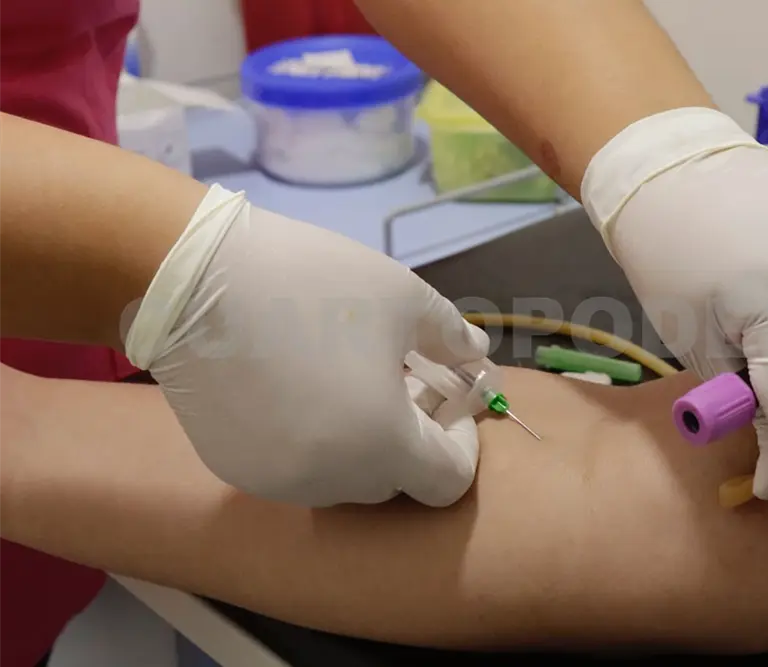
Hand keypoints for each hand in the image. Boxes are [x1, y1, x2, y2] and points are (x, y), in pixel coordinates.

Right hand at [123, 186, 489, 506]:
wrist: (192, 281)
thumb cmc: (312, 282)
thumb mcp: (403, 296)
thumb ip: (453, 338)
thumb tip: (476, 358)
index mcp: (383, 443)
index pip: (448, 482)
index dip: (460, 443)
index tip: (445, 398)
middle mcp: (332, 481)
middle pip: (396, 481)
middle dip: (412, 437)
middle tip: (401, 381)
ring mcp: (278, 482)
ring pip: (344, 480)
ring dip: (361, 443)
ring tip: (348, 381)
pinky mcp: (235, 469)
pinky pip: (296, 470)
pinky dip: (312, 443)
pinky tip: (298, 390)